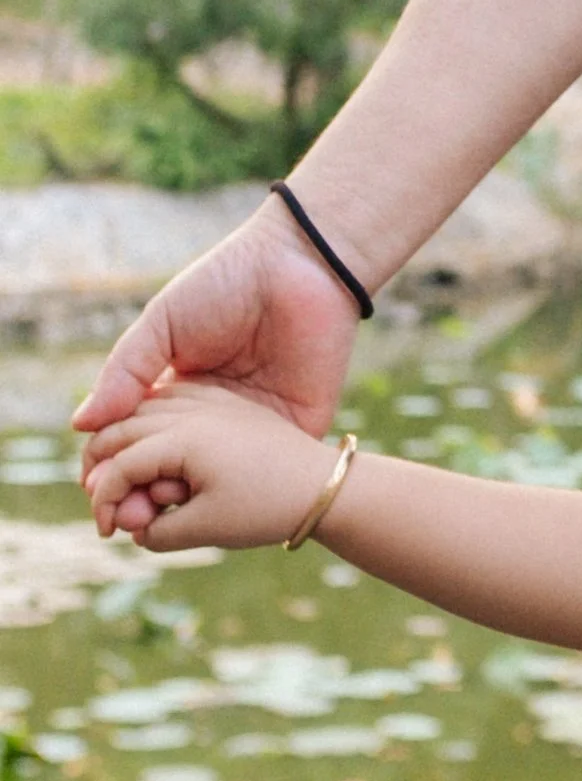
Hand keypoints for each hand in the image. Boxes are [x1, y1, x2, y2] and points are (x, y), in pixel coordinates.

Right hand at [70, 201, 361, 529]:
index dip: (115, 466)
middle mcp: (214, 415)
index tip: (94, 487)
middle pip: (171, 469)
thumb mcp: (163, 324)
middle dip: (141, 495)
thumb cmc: (226, 283)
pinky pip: (262, 469)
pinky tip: (200, 503)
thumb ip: (126, 373)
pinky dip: (236, 492)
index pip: (139, 441)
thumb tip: (82, 425)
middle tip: (120, 516)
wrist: (300, 264)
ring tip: (151, 514)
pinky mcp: (295, 426)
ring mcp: (253, 424)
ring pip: (213, 480)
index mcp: (180, 390)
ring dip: (181, 503)